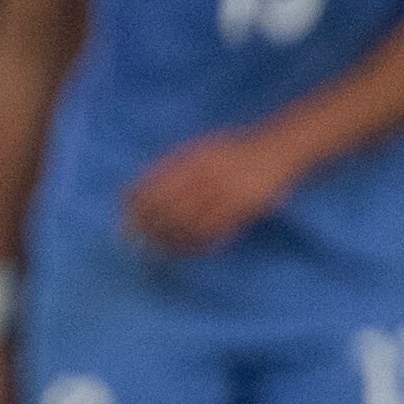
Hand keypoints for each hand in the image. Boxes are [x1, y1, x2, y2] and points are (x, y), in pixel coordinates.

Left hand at [122, 124, 297, 257]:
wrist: (280, 150)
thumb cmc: (236, 152)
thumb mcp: (200, 150)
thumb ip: (170, 169)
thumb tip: (133, 193)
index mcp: (194, 159)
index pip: (156, 185)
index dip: (136, 205)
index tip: (123, 219)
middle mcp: (209, 174)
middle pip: (170, 207)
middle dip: (149, 228)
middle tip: (134, 243)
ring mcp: (229, 191)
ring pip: (191, 223)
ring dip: (170, 241)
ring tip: (156, 252)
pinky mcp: (247, 208)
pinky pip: (217, 232)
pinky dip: (197, 245)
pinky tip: (185, 252)